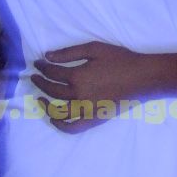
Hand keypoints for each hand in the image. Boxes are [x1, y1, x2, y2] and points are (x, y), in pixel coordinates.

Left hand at [30, 41, 146, 133]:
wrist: (142, 77)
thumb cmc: (119, 59)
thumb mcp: (94, 49)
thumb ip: (69, 53)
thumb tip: (47, 56)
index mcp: (77, 76)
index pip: (52, 72)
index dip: (42, 67)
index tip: (37, 63)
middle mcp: (78, 95)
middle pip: (51, 91)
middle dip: (40, 82)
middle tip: (34, 76)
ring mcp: (85, 110)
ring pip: (57, 111)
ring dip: (45, 105)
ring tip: (39, 98)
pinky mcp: (94, 119)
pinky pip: (72, 127)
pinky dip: (60, 125)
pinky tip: (53, 118)